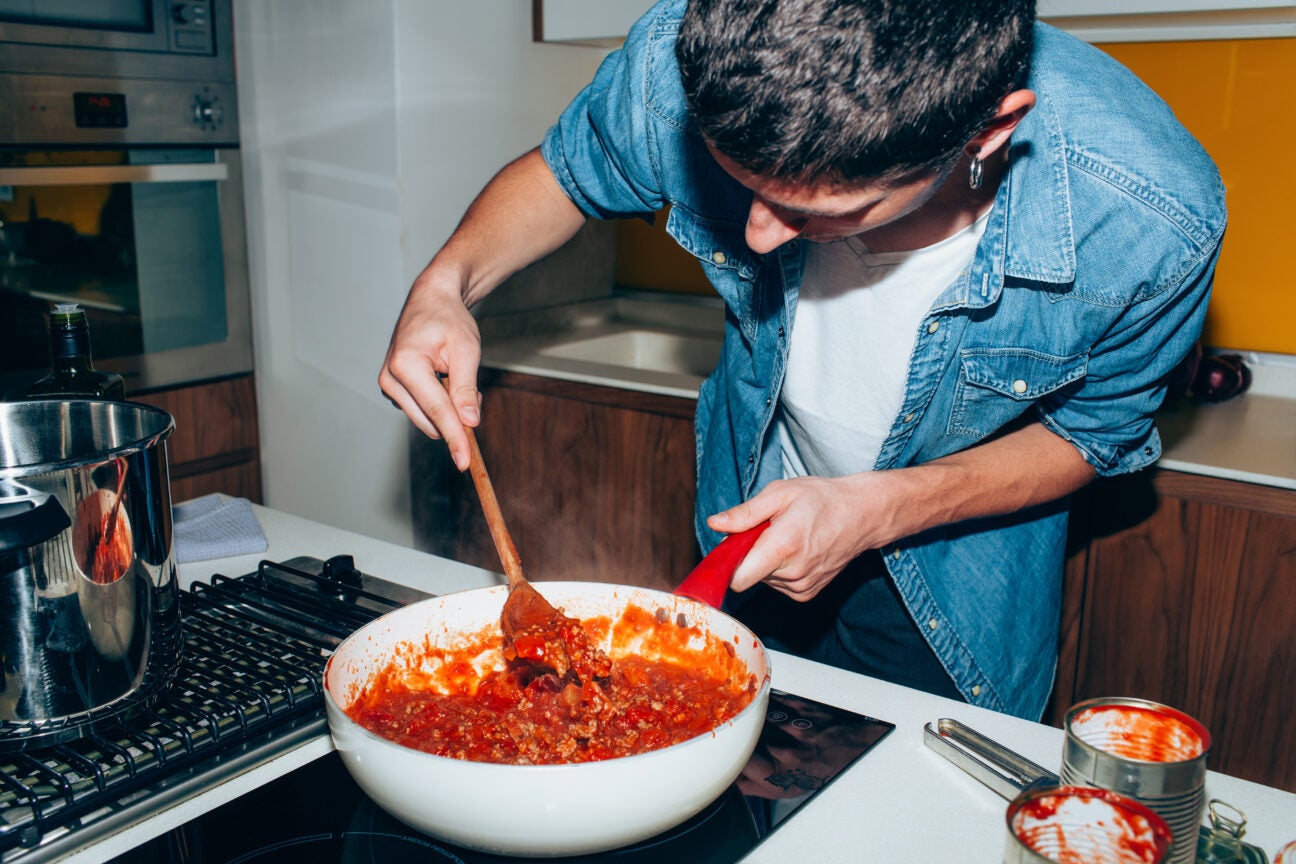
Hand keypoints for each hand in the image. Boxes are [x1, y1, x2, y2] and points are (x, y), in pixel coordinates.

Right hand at [378, 264, 482, 470]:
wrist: (431, 301)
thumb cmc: (449, 320)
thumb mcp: (466, 350)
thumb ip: (466, 388)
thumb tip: (470, 422)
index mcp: (406, 365)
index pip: (436, 410)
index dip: (454, 437)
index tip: (464, 461)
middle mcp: (390, 378)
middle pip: (430, 420)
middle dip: (457, 417)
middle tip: (476, 393)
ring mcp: (389, 385)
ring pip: (426, 419)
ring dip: (449, 411)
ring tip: (458, 380)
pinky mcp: (394, 390)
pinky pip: (422, 411)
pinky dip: (439, 406)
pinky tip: (445, 382)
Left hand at [706, 473, 901, 600]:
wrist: (861, 515)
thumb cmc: (821, 499)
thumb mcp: (779, 493)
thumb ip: (744, 513)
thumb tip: (715, 524)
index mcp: (782, 547)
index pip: (738, 578)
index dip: (728, 563)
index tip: (731, 547)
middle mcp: (792, 574)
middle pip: (748, 575)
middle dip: (750, 554)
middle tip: (768, 530)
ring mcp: (801, 587)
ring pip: (762, 580)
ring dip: (766, 561)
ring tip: (787, 537)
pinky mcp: (807, 594)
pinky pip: (778, 585)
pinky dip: (779, 570)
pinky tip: (796, 551)